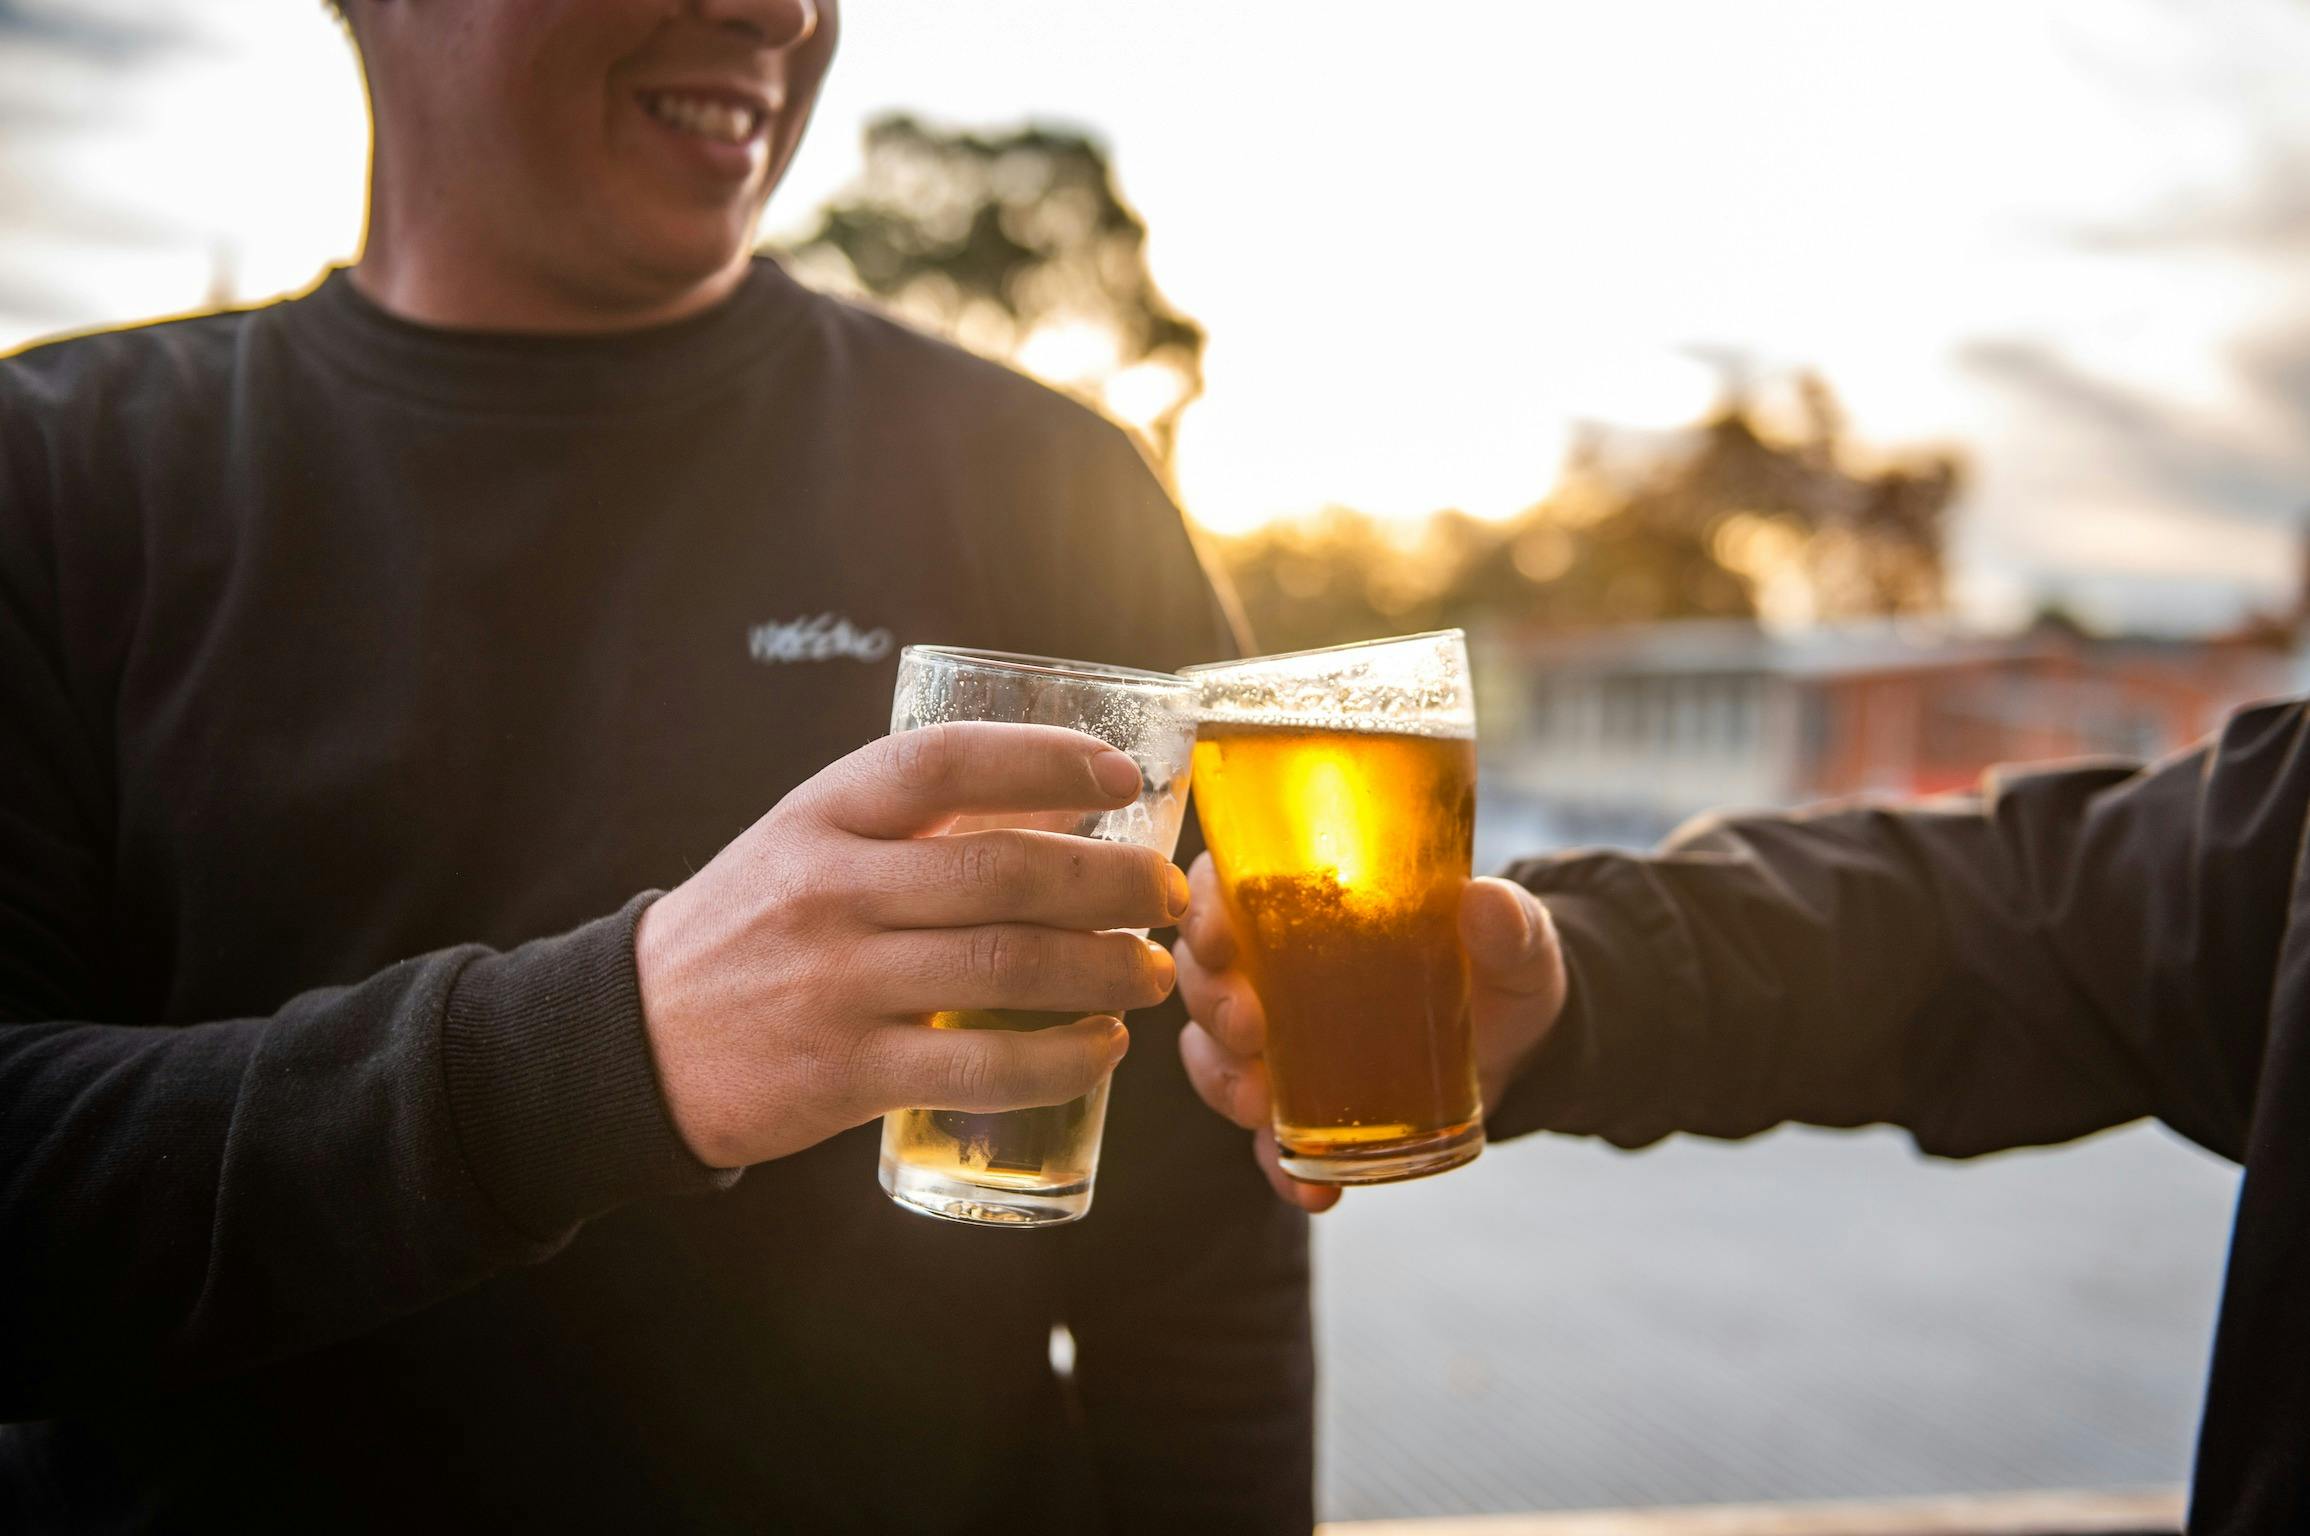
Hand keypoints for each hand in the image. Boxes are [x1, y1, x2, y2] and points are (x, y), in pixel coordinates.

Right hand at [634, 722, 1186, 1167]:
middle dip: (1112, 883)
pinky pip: (980, 1067)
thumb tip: (1066, 794)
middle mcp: (830, 890)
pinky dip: (1062, 1059)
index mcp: (823, 813)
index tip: (1122, 780)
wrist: (637, 1038)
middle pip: (1002, 872)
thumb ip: (921, 820)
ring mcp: (837, 984)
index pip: (944, 763)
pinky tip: (1103, 1047)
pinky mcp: (847, 1073)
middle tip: (1167, 894)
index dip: (1046, 760)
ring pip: (1005, 968)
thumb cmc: (757, 925)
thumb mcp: (813, 841)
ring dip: (1105, 970)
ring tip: (1151, 970)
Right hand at [1174, 853, 1565, 1211]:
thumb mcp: (1516, 943)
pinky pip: (1269, 1141)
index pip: (1220, 890)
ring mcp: (1280, 1045)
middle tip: (1248, 1027)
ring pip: (1214, 1056)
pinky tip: (1314, 1192)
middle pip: (1203, 976)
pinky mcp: (1301, 1109)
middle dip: (1212, 1005)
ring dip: (1226, 1084)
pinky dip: (1283, 1170)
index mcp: (1304, 904)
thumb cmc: (1498, 969)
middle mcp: (1273, 971)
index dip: (1202, 912)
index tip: (1219, 938)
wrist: (1518, 1048)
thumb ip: (1509, 923)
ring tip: (1260, 1108)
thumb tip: (1486, 901)